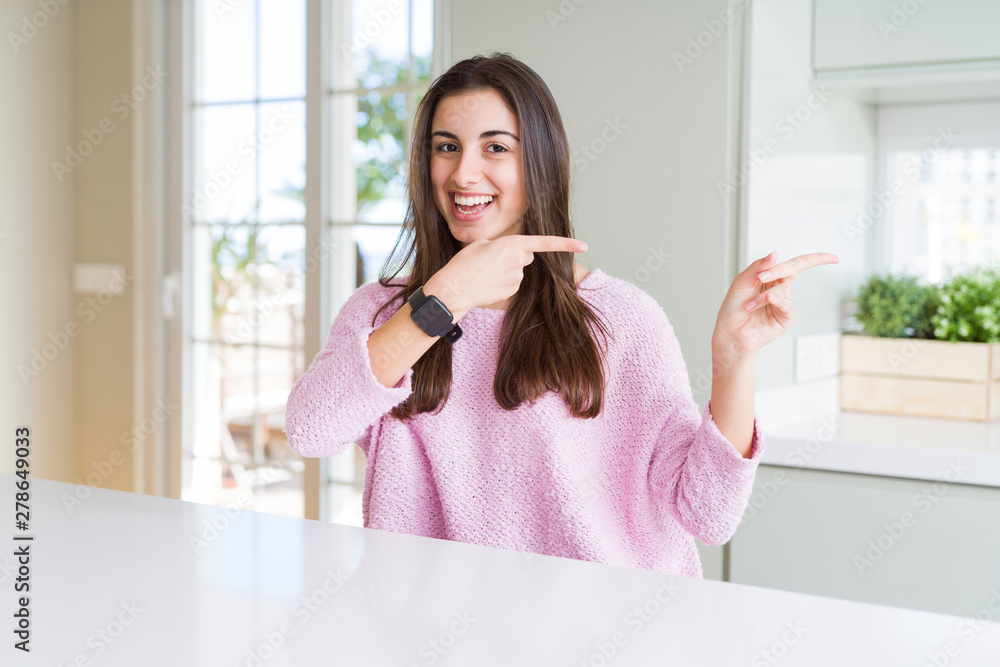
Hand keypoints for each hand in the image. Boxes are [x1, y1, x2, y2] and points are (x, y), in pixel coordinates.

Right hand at [424, 235, 587, 316]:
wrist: (454, 288)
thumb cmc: (464, 264)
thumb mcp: (482, 244)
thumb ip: (502, 245)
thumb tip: (511, 254)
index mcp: (512, 244)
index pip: (545, 242)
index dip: (566, 244)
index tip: (584, 245)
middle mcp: (518, 261)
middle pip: (526, 256)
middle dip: (516, 256)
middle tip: (493, 260)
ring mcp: (516, 278)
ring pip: (518, 271)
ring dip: (506, 270)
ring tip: (486, 273)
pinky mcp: (512, 292)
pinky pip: (512, 284)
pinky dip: (502, 283)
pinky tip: (488, 284)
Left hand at [712, 251, 839, 355]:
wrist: (731, 332)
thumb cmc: (734, 307)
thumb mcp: (742, 281)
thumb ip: (758, 267)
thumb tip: (775, 254)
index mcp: (771, 276)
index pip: (795, 264)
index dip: (816, 259)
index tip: (834, 258)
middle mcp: (780, 288)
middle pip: (793, 270)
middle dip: (778, 271)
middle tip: (760, 277)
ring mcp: (784, 303)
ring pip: (783, 288)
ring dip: (763, 295)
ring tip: (749, 305)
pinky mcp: (785, 317)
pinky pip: (785, 304)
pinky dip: (773, 301)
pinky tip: (761, 303)